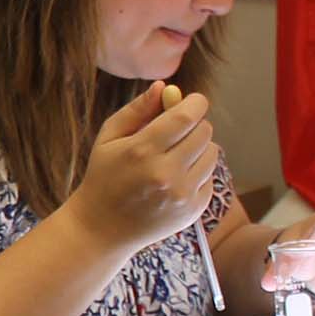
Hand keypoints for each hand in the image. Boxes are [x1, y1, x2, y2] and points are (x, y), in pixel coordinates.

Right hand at [58, 83, 221, 253]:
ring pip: (212, 153)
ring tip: (177, 155)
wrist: (102, 229)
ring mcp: (181, 195)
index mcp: (142, 151)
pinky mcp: (192, 210)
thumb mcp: (108, 139)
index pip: (186, 116)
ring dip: (199, 148)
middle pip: (204, 132)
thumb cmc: (103, 177)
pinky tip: (176, 179)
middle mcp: (165, 173)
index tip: (192, 101)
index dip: (195, 103)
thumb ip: (136, 110)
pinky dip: (198, 172)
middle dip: (196, 124)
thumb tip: (164, 87)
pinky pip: (210, 177)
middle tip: (179, 130)